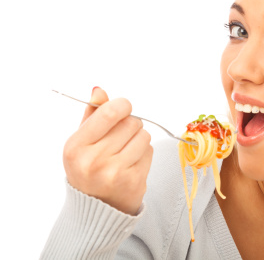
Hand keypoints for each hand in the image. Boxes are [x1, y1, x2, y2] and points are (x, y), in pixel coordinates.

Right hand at [63, 87, 152, 214]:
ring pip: (144, 136)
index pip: (110, 112)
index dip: (123, 105)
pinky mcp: (134, 181)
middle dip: (130, 125)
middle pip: (131, 122)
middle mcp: (94, 160)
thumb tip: (99, 90)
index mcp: (77, 147)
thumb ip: (91, 115)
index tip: (123, 108)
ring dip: (139, 139)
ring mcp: (115, 172)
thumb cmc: (88, 169)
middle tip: (121, 137)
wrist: (96, 209)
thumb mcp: (81, 142)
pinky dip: (144, 153)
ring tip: (126, 151)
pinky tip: (131, 163)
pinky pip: (150, 152)